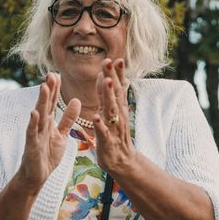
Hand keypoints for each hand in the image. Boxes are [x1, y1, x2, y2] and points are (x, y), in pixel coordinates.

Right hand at [18, 73, 78, 190]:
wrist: (37, 176)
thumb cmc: (47, 154)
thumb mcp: (61, 134)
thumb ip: (67, 119)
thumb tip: (76, 100)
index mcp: (48, 122)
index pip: (52, 102)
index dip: (55, 89)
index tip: (58, 74)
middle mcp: (40, 125)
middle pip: (45, 104)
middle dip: (49, 90)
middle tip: (51, 74)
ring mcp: (35, 134)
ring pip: (39, 115)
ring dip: (41, 101)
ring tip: (44, 87)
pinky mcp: (32, 146)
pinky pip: (32, 133)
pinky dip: (33, 123)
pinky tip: (34, 113)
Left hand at [93, 58, 136, 174]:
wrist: (122, 161)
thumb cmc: (114, 134)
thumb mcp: (110, 112)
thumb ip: (106, 94)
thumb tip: (103, 75)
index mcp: (117, 107)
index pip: (118, 87)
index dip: (117, 73)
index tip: (115, 58)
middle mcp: (117, 115)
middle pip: (115, 93)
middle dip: (112, 77)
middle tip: (109, 61)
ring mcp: (113, 128)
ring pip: (111, 109)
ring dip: (108, 95)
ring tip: (106, 81)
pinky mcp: (107, 141)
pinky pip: (103, 132)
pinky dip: (100, 124)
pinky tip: (95, 116)